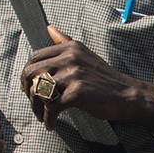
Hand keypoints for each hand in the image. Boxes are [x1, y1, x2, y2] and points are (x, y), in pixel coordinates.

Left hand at [19, 26, 153, 128]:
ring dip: (37, 108)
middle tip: (33, 103)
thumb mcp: (84, 54)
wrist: (126, 95)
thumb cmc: (104, 79)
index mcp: (69, 48)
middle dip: (27, 91)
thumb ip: (64, 41)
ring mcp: (74, 75)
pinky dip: (49, 119)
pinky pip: (52, 107)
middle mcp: (70, 58)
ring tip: (42, 116)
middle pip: (32, 72)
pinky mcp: (77, 92)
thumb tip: (49, 28)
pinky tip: (52, 124)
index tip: (29, 87)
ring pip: (40, 91)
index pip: (35, 57)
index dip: (27, 74)